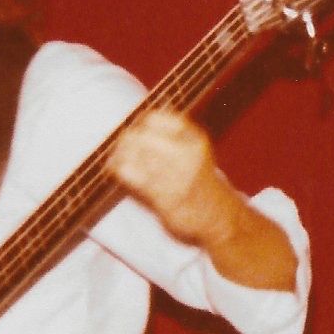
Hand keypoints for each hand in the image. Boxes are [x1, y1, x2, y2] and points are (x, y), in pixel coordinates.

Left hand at [107, 108, 297, 291]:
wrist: (218, 215)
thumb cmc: (200, 181)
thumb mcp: (194, 150)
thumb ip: (171, 134)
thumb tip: (136, 123)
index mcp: (195, 138)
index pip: (156, 118)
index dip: (140, 123)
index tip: (135, 130)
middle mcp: (187, 153)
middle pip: (141, 135)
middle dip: (126, 139)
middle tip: (120, 146)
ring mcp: (177, 175)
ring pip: (135, 154)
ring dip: (120, 155)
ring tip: (115, 158)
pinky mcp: (165, 196)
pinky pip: (132, 175)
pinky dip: (118, 169)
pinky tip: (115, 169)